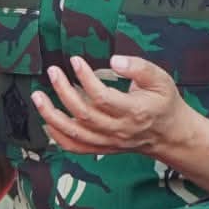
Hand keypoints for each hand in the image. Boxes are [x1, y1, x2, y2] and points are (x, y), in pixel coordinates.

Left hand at [31, 54, 186, 154]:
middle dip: (63, 91)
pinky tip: (46, 123)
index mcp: (134, 112)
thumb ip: (139, 68)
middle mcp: (119, 129)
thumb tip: (114, 60)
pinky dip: (58, 137)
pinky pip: (76, 147)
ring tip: (38, 96)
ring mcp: (109, 141)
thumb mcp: (161, 80)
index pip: (103, 97)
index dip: (85, 78)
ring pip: (75, 133)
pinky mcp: (103, 147)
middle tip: (53, 72)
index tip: (75, 61)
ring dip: (52, 115)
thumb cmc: (164, 103)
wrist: (170, 134)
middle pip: (84, 114)